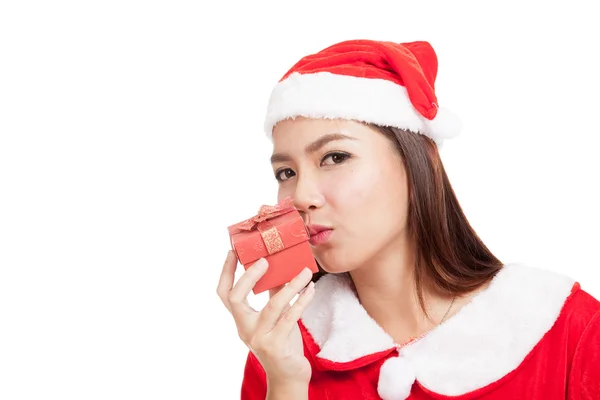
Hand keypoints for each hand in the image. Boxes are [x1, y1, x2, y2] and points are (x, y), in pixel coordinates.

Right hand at [217, 251, 314, 384]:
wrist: (288, 377)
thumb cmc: (282, 343)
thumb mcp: (274, 317)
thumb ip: (274, 294)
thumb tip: (280, 267)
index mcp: (241, 320)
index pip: (224, 294)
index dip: (226, 272)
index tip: (233, 252)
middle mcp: (245, 329)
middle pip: (235, 298)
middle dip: (249, 276)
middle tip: (265, 260)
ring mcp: (259, 338)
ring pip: (272, 306)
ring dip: (291, 286)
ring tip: (305, 272)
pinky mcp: (276, 346)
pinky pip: (290, 318)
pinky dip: (302, 301)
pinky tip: (311, 290)